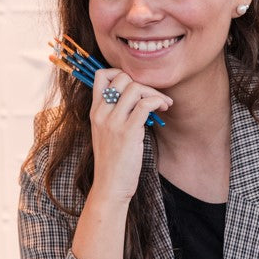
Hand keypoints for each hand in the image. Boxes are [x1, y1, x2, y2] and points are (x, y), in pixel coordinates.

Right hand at [89, 68, 172, 203]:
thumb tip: (137, 99)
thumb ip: (114, 114)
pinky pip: (145, 104)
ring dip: (154, 92)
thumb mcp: (106, 133)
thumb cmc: (113, 161)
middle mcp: (101, 113)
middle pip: (122, 77)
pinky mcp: (128, 132)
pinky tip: (163, 109)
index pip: (101, 75)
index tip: (136, 86)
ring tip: (163, 104)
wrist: (110, 186)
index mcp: (95, 111)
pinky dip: (158, 101)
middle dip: (142, 83)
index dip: (120, 73)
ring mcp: (113, 122)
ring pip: (135, 88)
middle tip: (154, 97)